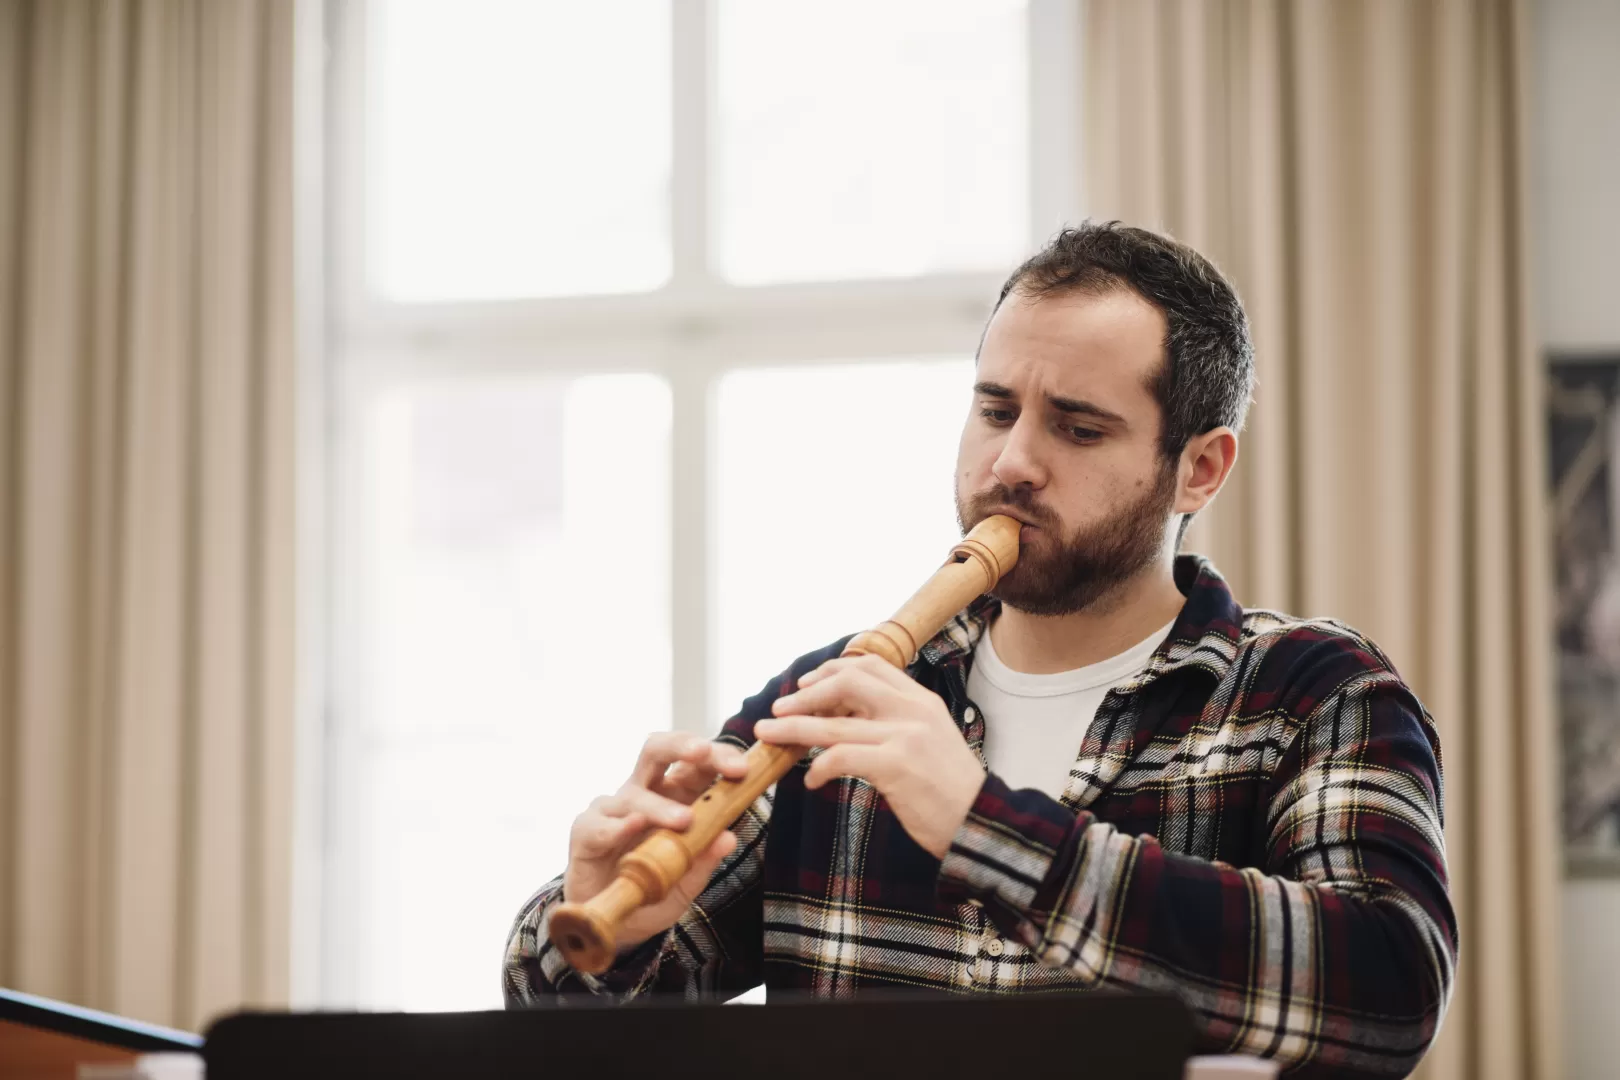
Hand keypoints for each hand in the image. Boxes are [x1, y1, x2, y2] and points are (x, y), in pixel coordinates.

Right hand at [563, 732, 750, 952]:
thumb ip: (705, 860)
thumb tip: (729, 839)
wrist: (615, 921)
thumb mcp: (688, 881)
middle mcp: (643, 791)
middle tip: (704, 753)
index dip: (718, 756)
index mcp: (674, 794)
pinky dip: (619, 826)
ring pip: (634, 792)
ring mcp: (613, 809)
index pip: (696, 761)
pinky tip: (633, 826)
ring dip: (660, 805)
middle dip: (683, 746)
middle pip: (658, 750)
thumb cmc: (654, 888)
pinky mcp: (586, 830)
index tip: (742, 769)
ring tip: (684, 820)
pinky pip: (601, 823)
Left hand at [753, 655, 984, 858]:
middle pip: (846, 682)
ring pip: (832, 724)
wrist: (980, 823)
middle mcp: (912, 710)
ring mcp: (905, 735)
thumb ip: (897, 723)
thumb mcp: (929, 742)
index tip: (805, 686)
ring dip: (792, 729)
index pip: (870, 666)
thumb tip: (850, 723)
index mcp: (921, 700)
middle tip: (779, 709)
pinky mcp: (896, 765)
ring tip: (768, 734)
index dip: (830, 672)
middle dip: (805, 694)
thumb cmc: (951, 790)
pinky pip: (840, 757)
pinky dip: (817, 767)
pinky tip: (811, 780)